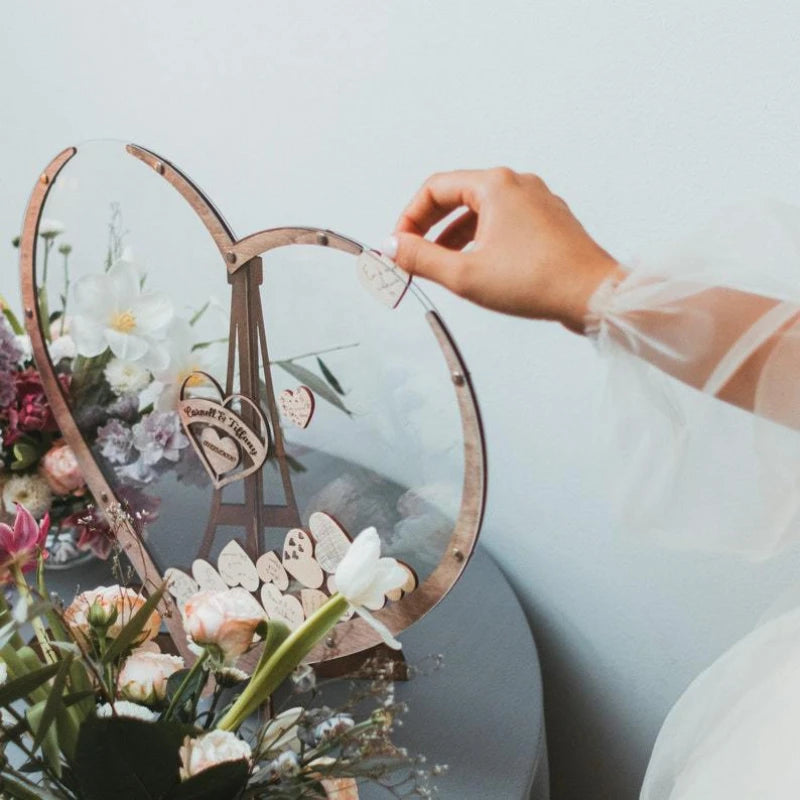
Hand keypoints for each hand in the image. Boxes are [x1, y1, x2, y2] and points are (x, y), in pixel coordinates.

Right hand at [385, 168, 623, 332]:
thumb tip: (392, 248)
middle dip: (430, 227)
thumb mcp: (464, 274)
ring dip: (454, 236)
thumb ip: (421, 259)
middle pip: (457, 196)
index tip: (399, 246)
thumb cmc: (537, 282)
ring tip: (441, 266)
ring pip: (481, 211)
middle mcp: (518, 185)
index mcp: (495, 185)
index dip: (409, 218)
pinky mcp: (548, 222)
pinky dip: (481, 240)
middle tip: (413, 255)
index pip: (435, 189)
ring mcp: (537, 202)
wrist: (593, 296)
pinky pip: (503, 222)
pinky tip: (477, 266)